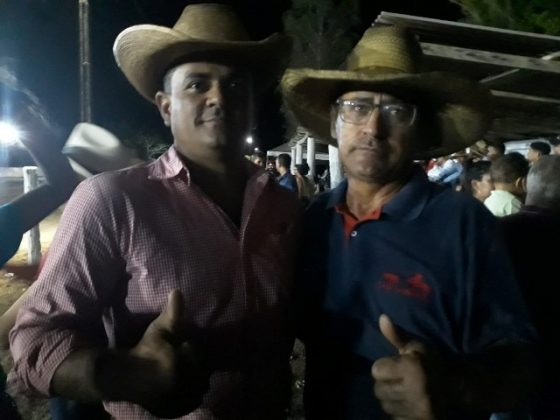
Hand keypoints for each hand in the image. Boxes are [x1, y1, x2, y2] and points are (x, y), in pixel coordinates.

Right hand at [128, 289, 208, 417]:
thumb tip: (178, 291)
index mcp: (181, 360)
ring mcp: (181, 398)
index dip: (188, 347)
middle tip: (177, 360)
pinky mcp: (177, 409)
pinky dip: (192, 394)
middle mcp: (184, 381)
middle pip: (202, 368)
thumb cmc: (144, 350)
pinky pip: (194, 400)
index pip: (197, 350)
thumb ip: (172, 312)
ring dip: (196, 378)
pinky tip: (183, 386)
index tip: (177, 347)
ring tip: (181, 372)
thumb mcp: (159, 329)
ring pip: (200, 385)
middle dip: (194, 363)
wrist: (125, 377)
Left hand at [371, 314, 433, 419]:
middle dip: (386, 384)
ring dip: (391, 399)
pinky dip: (399, 413)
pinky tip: (409, 405)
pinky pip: (394, 418)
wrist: (457, 389)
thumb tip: (382, 318)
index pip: (376, 370)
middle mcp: (413, 390)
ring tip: (406, 393)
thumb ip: (396, 335)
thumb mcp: (416, 346)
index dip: (385, 367)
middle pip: (378, 389)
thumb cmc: (432, 364)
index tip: (398, 366)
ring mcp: (415, 410)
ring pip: (385, 405)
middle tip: (402, 381)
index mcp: (411, 368)